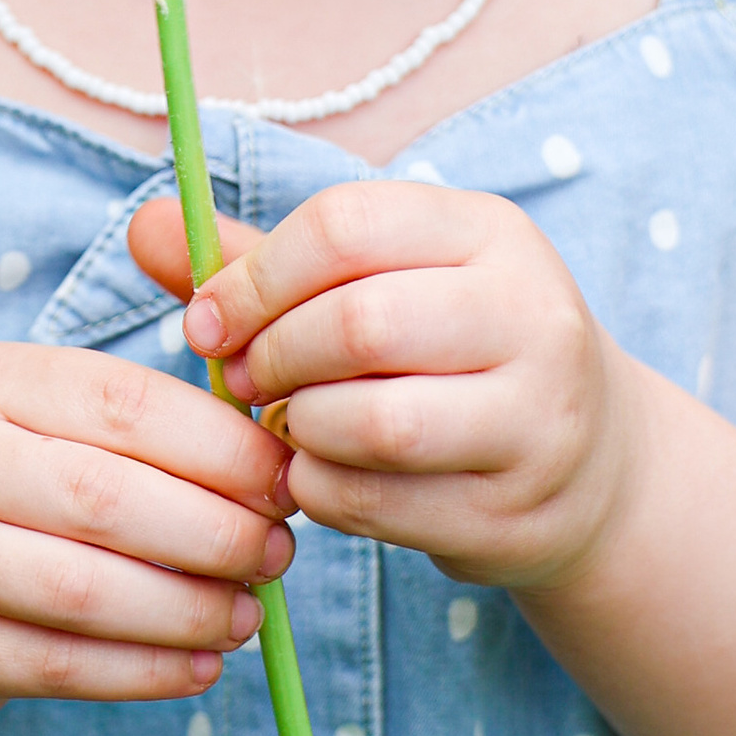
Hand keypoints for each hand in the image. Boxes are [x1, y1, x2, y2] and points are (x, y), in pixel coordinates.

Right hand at [0, 342, 295, 719]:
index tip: (285, 483)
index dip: (222, 448)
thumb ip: (145, 422)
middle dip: (216, 533)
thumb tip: (280, 462)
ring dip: (188, 610)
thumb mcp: (44, 419)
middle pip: (107, 500)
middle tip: (277, 555)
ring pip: (85, 591)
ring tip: (248, 615)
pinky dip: (145, 671)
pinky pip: (59, 666)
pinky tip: (200, 665)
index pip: (124, 404)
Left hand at [132, 185, 632, 596]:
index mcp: (491, 233)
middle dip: (274, 358)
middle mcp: (533, 315)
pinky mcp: (516, 511)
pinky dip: (322, 493)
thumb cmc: (446, 355)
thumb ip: (265, 262)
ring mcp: (538, 420)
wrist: (588, 466)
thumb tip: (146, 224)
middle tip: (248, 383)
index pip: (347, 226)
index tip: (209, 323)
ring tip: (291, 427)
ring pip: (375, 423)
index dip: (256, 278)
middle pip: (359, 323)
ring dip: (301, 431)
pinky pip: (380, 504)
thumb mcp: (380, 284)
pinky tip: (320, 477)